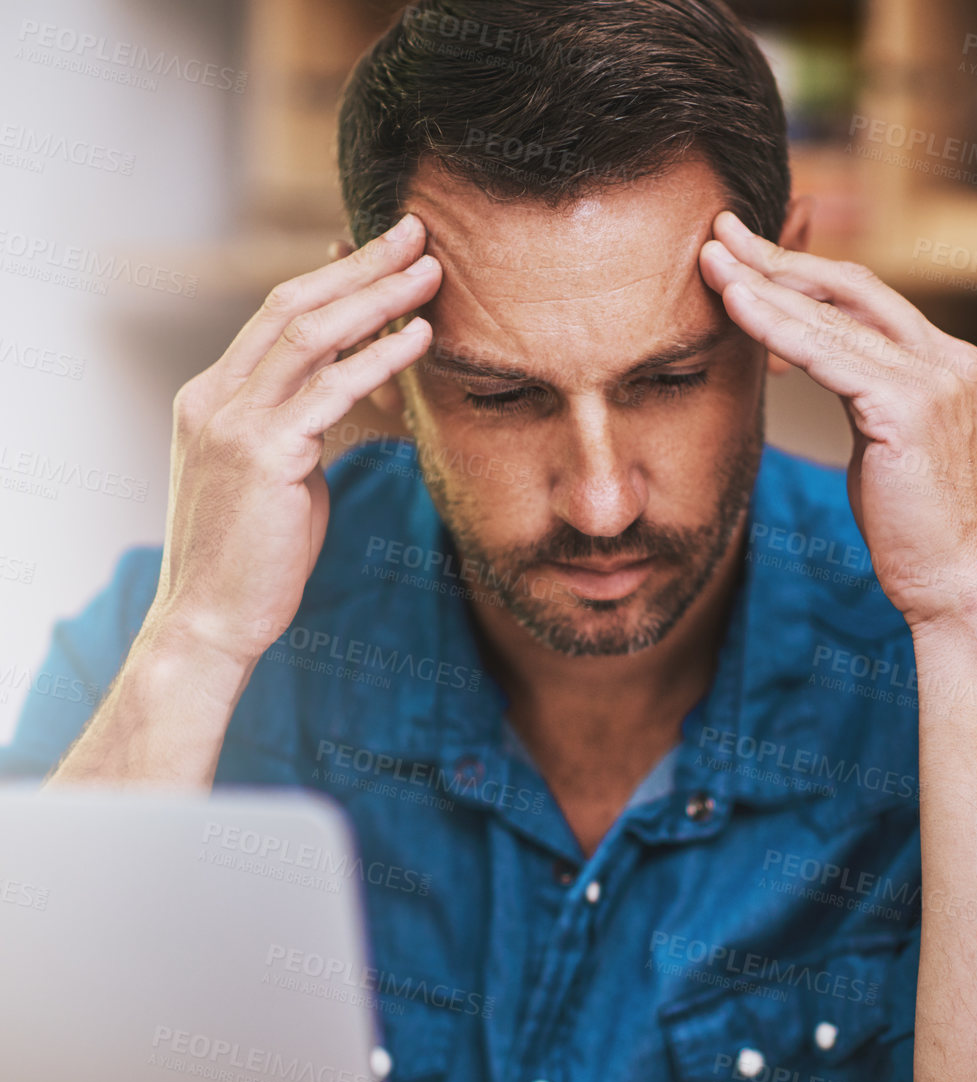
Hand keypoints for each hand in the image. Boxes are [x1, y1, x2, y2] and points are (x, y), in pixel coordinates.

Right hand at [146, 214, 439, 669]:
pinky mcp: (262, 455)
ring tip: (431, 272)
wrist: (211, 621)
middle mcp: (214, 397)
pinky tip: (419, 338)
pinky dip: (379, 358)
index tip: (383, 255)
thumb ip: (299, 435)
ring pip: (309, 334)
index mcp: (211, 398)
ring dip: (376, 296)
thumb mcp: (275, 482)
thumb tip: (342, 408)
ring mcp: (232, 422)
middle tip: (415, 231)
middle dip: (359, 265)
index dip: (332, 280)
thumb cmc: (253, 562)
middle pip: (291, 306)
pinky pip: (329, 390)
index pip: (273, 317)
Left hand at [699, 212, 976, 630]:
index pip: (867, 301)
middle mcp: (951, 358)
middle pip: (850, 288)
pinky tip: (736, 309)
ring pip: (834, 316)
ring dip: (764, 286)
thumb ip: (866, 404)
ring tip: (710, 261)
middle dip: (778, 259)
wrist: (961, 592)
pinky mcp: (913, 407)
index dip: (803, 276)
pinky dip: (776, 327)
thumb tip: (822, 374)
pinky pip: (829, 354)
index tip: (749, 263)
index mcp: (949, 365)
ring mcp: (937, 378)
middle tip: (718, 234)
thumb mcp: (889, 454)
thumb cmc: (920, 540)